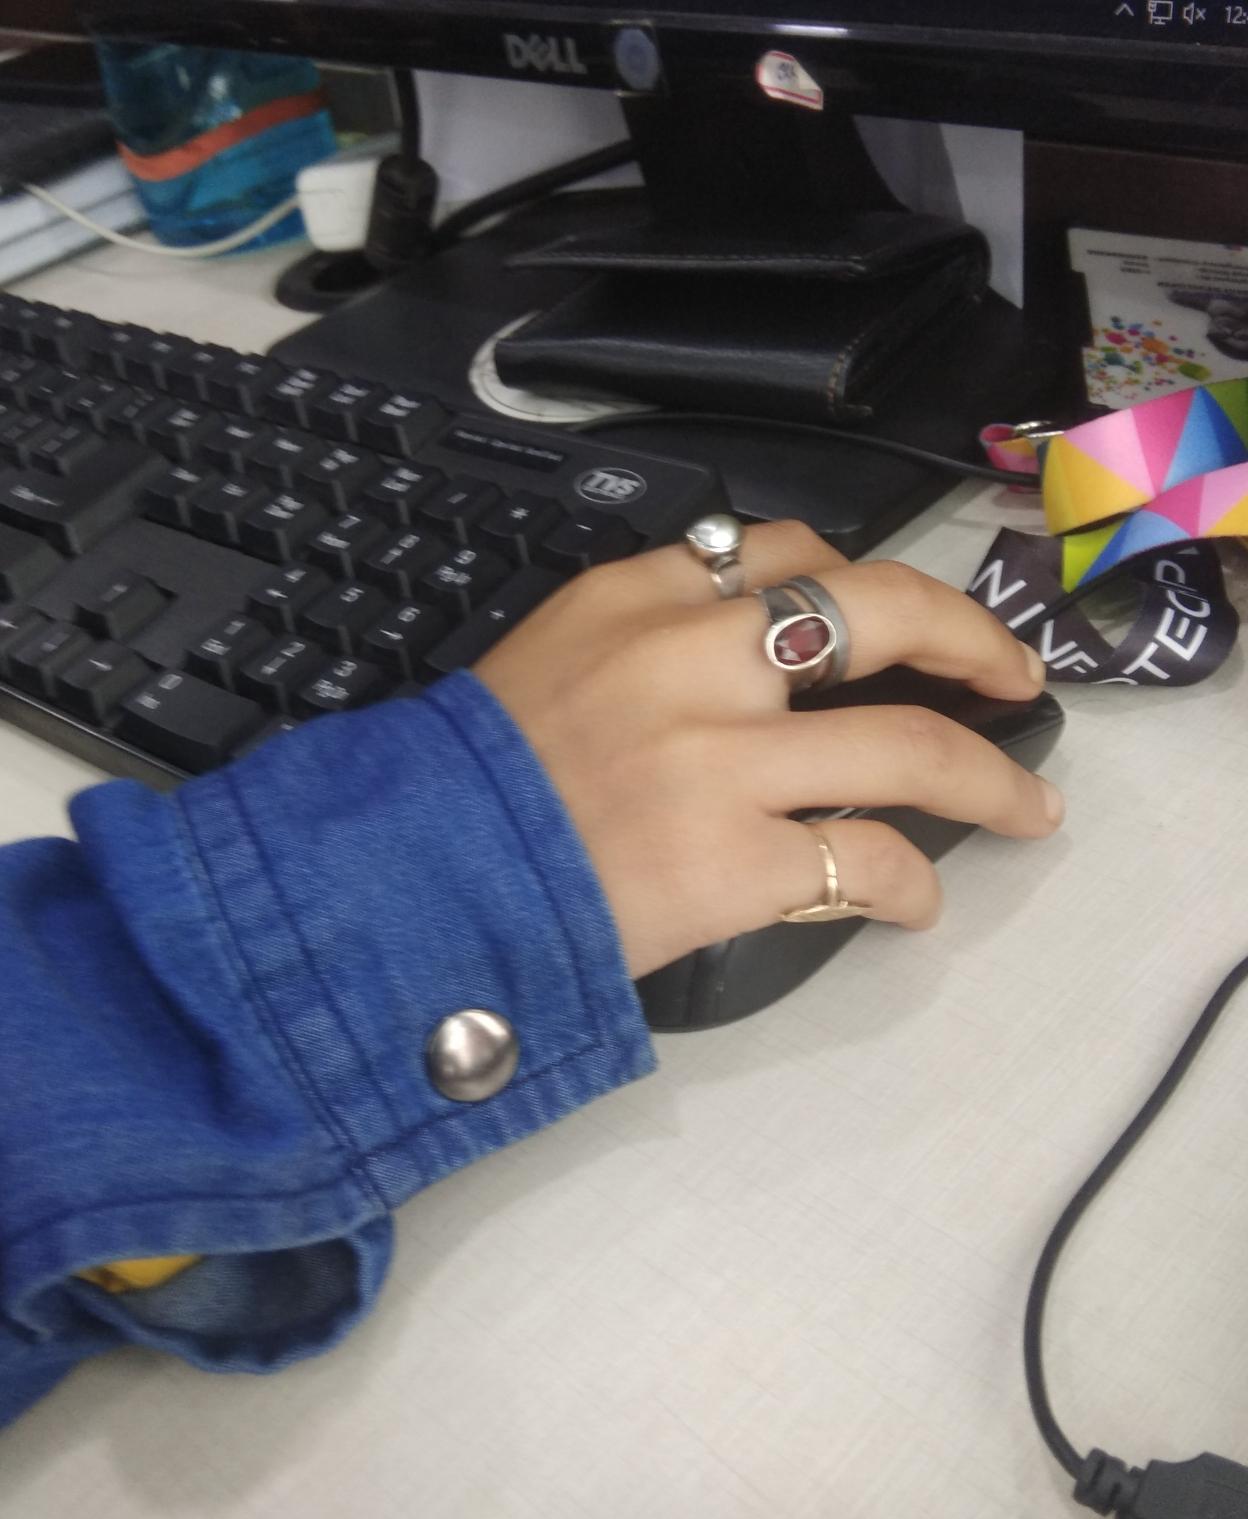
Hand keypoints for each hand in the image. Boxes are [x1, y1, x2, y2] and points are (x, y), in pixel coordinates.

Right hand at [475, 520, 1062, 978]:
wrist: (409, 880)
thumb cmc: (468, 784)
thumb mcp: (546, 660)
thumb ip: (644, 635)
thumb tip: (750, 649)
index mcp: (639, 598)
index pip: (786, 552)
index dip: (865, 583)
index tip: (898, 617)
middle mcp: (694, 659)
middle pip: (883, 613)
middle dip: (975, 639)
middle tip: (1014, 677)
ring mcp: (722, 760)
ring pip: (909, 748)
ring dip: (990, 783)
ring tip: (1027, 812)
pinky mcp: (734, 861)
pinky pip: (866, 866)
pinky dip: (909, 887)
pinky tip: (915, 904)